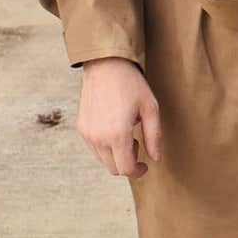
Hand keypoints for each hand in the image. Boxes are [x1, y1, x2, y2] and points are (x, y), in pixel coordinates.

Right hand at [77, 57, 161, 177]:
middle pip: (113, 168)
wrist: (106, 65)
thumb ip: (154, 136)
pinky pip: (94, 148)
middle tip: (137, 143)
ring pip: (103, 160)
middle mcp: (98, 137)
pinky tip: (114, 128)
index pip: (125, 169)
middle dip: (128, 163)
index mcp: (117, 135)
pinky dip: (106, 146)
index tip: (145, 166)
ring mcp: (87, 133)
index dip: (137, 172)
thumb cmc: (131, 85)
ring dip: (116, 155)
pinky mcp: (81, 128)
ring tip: (126, 134)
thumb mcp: (150, 109)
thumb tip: (156, 158)